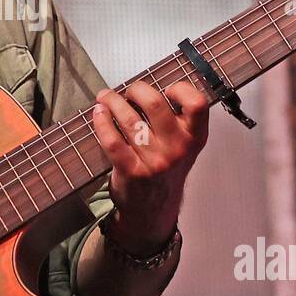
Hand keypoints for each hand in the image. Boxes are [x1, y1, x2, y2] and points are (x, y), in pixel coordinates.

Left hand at [90, 81, 209, 255]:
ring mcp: (154, 161)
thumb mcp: (184, 147)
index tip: (166, 89)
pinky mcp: (131, 171)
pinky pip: (112, 139)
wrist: (153, 209)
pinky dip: (101, 121)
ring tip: (105, 97)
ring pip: (128, 119)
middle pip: (154, 104)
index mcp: (194, 138)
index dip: (181, 89)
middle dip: (136, 89)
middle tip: (128, 91)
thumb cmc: (165, 170)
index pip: (197, 104)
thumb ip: (177, 120)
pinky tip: (98, 113)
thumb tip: (148, 87)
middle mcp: (177, 149)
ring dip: (112, 102)